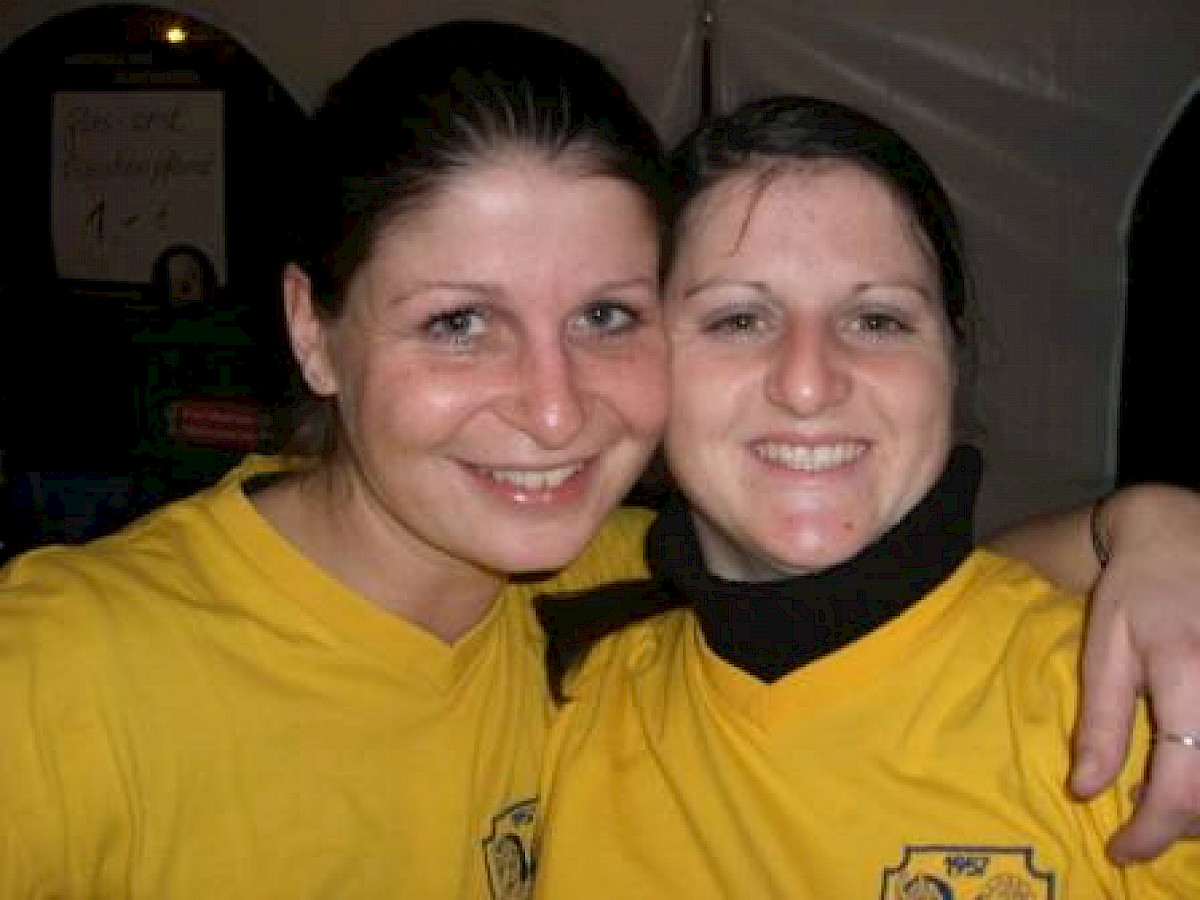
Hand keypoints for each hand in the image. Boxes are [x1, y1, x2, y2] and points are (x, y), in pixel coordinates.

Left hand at [1071, 484, 1199, 861]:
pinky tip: (1187, 759)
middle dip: (1178, 823)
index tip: (1119, 849)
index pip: (1181, 788)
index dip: (1151, 833)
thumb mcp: (1103, 647)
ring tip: (1159, 790)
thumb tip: (1085, 790)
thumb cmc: (1135, 588)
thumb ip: (1100, 721)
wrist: (1186, 535)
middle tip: (1137, 818)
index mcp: (1187, 678)